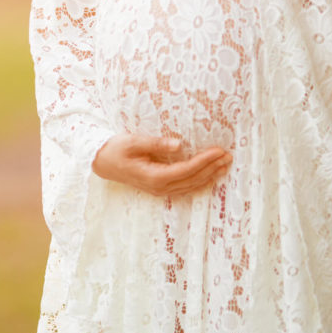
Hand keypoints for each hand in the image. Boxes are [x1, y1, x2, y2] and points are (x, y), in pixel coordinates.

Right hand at [92, 134, 232, 197]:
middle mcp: (159, 187)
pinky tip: (210, 175)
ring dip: (209, 176)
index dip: (204, 161)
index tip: (219, 151)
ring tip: (225, 165)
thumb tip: (179, 144)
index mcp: (154, 176)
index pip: (186, 169)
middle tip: (229, 156)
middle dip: (212, 168)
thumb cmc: (116, 149)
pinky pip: (185, 186)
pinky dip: (199, 181)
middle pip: (192, 179)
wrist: (102, 162)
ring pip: (191, 185)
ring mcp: (160, 190)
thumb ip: (156, 144)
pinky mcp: (160, 187)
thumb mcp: (134, 142)